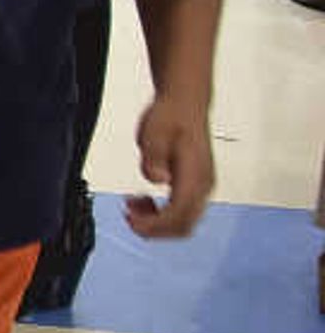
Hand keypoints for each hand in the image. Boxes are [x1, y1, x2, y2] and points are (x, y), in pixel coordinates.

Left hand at [124, 96, 215, 236]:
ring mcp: (202, 187)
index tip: (131, 219)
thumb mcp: (153, 133)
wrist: (185, 103)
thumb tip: (158, 179)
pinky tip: (144, 201)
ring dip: (156, 223)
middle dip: (154, 229)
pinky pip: (182, 212)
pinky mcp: (196, 185)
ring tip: (133, 206)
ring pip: (184, 223)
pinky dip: (161, 215)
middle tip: (129, 215)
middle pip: (184, 226)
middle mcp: (204, 185)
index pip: (179, 215)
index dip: (154, 225)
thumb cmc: (171, 116)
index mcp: (195, 175)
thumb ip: (154, 157)